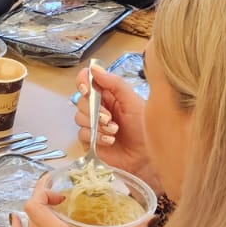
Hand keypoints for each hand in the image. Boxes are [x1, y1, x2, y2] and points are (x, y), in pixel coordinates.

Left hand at [11, 174, 148, 226]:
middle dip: (42, 197)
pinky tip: (19, 222)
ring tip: (51, 207)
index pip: (35, 204)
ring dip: (35, 212)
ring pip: (27, 225)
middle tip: (59, 193)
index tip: (61, 192)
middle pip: (30, 211)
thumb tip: (149, 221)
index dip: (43, 191)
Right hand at [73, 65, 159, 190]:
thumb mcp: (133, 102)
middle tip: (109, 118)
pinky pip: (82, 134)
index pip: (88, 81)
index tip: (87, 89)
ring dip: (97, 124)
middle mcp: (99, 108)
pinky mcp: (90, 141)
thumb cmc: (144, 129)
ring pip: (79, 117)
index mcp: (109, 95)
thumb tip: (94, 69)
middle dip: (93, 109)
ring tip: (114, 131)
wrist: (146, 157)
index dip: (83, 82)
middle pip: (80, 100)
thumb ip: (115, 84)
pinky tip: (110, 140)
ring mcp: (93, 124)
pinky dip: (96, 137)